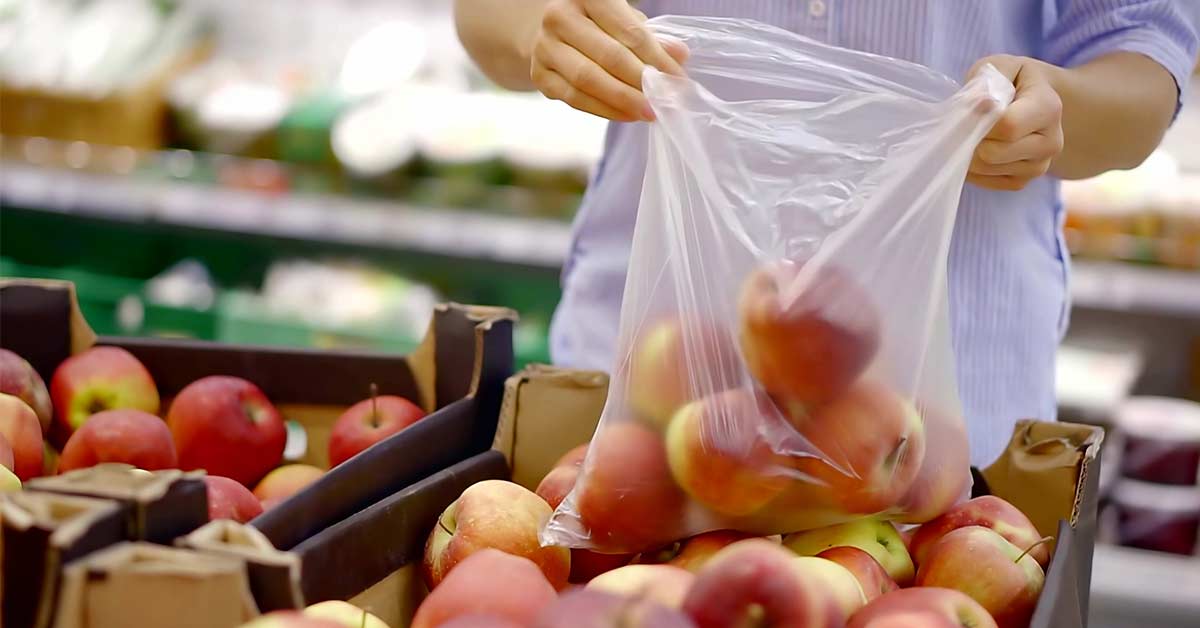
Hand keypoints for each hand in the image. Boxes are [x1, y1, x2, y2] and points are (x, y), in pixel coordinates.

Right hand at [530, 0, 688, 121]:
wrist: (552, 33)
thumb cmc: (596, 24)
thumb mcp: (624, 19)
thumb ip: (651, 37)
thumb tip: (679, 56)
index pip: (628, 31)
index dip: (656, 58)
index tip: (677, 79)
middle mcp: (559, 16)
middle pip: (608, 56)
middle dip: (641, 82)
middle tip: (664, 101)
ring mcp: (545, 47)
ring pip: (588, 80)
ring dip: (623, 100)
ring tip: (648, 112)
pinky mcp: (539, 75)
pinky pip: (575, 98)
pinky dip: (604, 110)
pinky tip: (626, 115)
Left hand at [966, 55, 1064, 190]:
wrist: (1038, 101)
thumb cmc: (1015, 80)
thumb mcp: (1003, 66)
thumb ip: (986, 81)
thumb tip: (977, 106)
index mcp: (1049, 108)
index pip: (1007, 126)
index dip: (978, 120)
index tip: (967, 107)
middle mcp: (1050, 142)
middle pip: (992, 153)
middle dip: (970, 138)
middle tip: (964, 122)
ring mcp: (1038, 167)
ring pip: (984, 169)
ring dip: (969, 152)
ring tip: (973, 132)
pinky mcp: (1022, 182)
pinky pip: (985, 181)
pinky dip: (973, 167)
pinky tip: (978, 147)